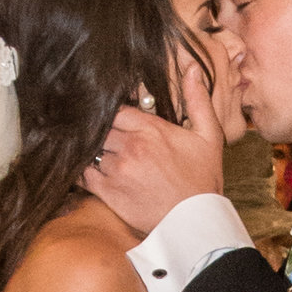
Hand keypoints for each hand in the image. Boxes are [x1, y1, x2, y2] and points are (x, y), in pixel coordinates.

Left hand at [84, 51, 224, 234]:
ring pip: (92, 149)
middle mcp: (131, 146)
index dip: (112, 113)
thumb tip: (192, 68)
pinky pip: (84, 174)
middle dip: (102, 131)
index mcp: (151, 129)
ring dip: (93, 151)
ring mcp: (118, 169)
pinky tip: (87, 170)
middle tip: (103, 137)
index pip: (116, 109)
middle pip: (100, 127)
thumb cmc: (203, 180)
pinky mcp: (109, 191)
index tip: (114, 120)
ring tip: (96, 153)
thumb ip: (198, 100)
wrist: (195, 222)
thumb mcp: (209, 136)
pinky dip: (82, 171)